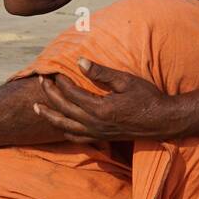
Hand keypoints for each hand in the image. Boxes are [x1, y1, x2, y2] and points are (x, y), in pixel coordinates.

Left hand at [33, 58, 177, 142]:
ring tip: (36, 107)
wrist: (161, 121)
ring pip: (65, 126)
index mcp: (99, 108)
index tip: (53, 71)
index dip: (60, 81)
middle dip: (49, 95)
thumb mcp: (125, 81)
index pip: (72, 93)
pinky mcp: (101, 137)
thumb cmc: (146, 98)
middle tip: (40, 81)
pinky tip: (59, 124)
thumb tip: (79, 61)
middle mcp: (94, 123)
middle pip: (63, 109)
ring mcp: (97, 133)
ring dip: (49, 115)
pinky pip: (76, 137)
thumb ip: (101, 72)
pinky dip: (64, 130)